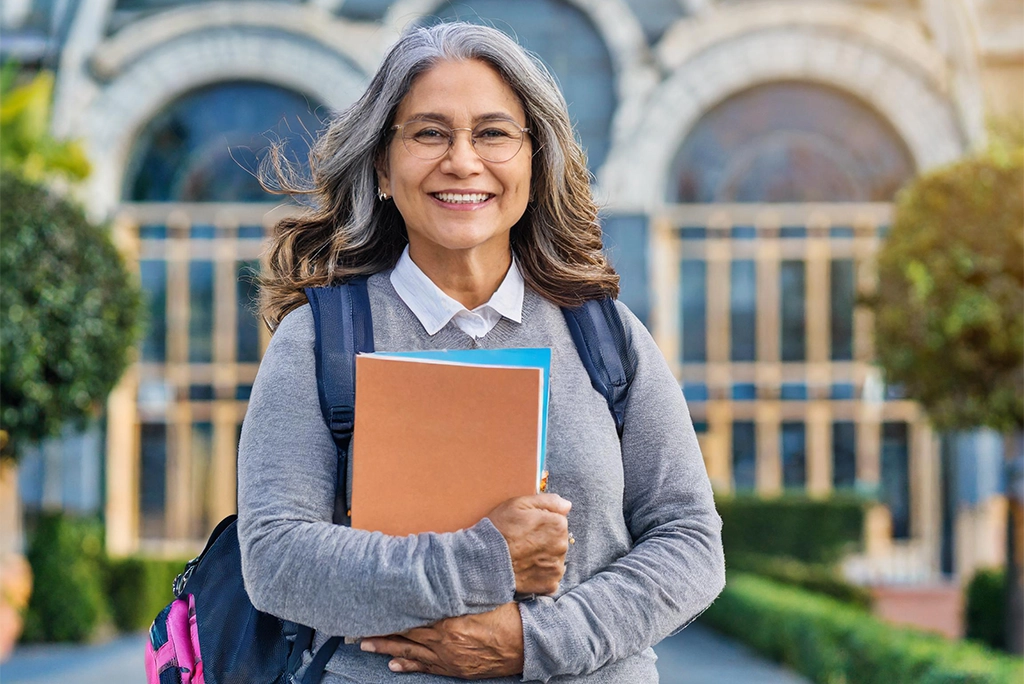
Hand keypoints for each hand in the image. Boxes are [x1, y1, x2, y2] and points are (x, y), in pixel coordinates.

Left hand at [360, 602, 523, 677]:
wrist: (526, 644)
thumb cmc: (507, 615)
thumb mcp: (482, 595)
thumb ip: (460, 588)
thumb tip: (442, 572)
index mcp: (449, 618)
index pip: (411, 613)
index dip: (390, 610)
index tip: (371, 605)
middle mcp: (443, 639)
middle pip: (405, 633)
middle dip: (380, 630)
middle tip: (356, 628)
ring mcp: (447, 656)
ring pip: (409, 651)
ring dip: (385, 648)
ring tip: (365, 644)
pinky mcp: (454, 668)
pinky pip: (425, 667)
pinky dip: (407, 665)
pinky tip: (393, 664)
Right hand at [487, 494, 570, 594]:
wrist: (485, 560)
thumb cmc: (500, 529)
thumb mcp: (519, 504)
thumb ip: (548, 501)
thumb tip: (566, 505)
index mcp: (558, 524)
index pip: (559, 520)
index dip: (542, 522)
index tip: (528, 526)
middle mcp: (562, 546)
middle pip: (558, 539)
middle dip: (545, 539)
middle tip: (524, 541)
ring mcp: (557, 566)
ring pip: (555, 558)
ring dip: (544, 556)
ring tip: (524, 556)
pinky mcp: (550, 584)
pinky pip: (551, 576)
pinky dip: (542, 574)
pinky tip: (527, 569)